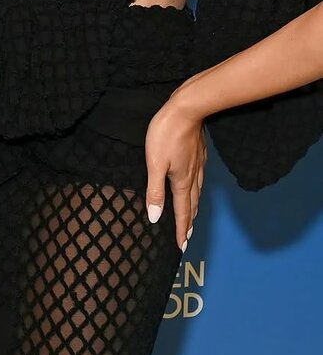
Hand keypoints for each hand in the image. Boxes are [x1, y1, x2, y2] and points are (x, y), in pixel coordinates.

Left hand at [144, 86, 206, 250]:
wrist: (187, 108)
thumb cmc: (166, 133)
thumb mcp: (154, 163)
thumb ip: (154, 190)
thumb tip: (155, 217)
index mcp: (181, 181)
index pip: (182, 211)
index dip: (181, 230)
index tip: (182, 247)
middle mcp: (193, 176)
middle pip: (191, 205)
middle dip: (189, 222)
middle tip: (188, 238)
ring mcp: (198, 164)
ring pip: (197, 192)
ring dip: (193, 208)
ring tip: (191, 217)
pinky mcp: (199, 153)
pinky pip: (199, 179)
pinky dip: (196, 191)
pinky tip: (195, 186)